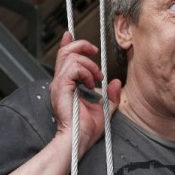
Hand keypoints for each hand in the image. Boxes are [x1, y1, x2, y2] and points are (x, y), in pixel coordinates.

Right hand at [49, 31, 121, 155]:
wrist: (79, 140)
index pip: (64, 58)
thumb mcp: (105, 108)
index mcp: (66, 85)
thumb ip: (110, 95)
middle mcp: (60, 82)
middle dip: (81, 45)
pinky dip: (86, 71)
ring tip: (97, 79)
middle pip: (65, 52)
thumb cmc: (87, 129)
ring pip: (71, 57)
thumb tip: (115, 81)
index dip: (67, 43)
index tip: (70, 34)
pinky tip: (92, 83)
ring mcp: (59, 84)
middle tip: (95, 51)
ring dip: (89, 65)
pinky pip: (73, 68)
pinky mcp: (61, 87)